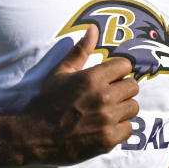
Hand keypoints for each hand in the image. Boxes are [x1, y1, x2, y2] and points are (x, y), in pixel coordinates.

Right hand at [26, 25, 138, 163]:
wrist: (35, 136)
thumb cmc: (48, 101)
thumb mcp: (61, 72)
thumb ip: (80, 50)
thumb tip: (94, 28)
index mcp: (92, 77)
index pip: (126, 66)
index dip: (119, 71)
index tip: (111, 78)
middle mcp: (103, 97)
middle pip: (133, 86)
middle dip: (123, 89)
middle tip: (110, 96)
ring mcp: (106, 119)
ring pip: (133, 108)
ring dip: (123, 109)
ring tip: (108, 112)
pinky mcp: (108, 139)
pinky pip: (129, 129)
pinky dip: (120, 128)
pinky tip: (106, 127)